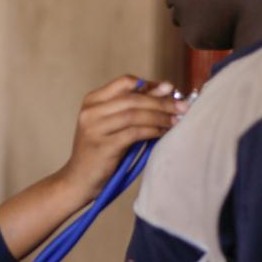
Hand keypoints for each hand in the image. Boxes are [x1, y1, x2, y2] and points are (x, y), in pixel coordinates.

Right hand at [57, 75, 187, 202]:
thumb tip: (165, 88)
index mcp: (92, 101)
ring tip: (176, 121)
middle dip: (162, 102)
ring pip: (134, 114)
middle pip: (133, 98)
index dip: (150, 84)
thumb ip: (133, 107)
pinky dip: (152, 131)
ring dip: (160, 116)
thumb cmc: (100, 151)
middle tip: (183, 107)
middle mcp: (91, 111)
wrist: (79, 179)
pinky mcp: (103, 146)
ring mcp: (95, 129)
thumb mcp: (112, 124)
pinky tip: (162, 132)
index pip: (125, 82)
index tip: (169, 90)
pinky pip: (134, 133)